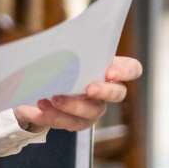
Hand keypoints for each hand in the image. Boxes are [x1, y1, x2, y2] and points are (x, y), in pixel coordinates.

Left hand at [13, 55, 141, 132]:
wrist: (36, 84)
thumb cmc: (56, 63)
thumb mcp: (61, 51)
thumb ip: (67, 49)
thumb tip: (56, 44)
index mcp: (109, 68)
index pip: (132, 69)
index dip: (126, 71)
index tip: (110, 72)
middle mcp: (106, 91)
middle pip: (117, 94)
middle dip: (104, 91)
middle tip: (88, 89)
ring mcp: (93, 109)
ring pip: (91, 113)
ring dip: (71, 107)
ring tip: (50, 99)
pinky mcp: (76, 122)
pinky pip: (67, 123)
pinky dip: (51, 116)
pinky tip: (36, 109)